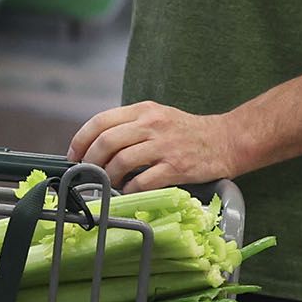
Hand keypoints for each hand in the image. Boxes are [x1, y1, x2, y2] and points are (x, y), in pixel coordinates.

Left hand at [68, 102, 251, 191]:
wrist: (226, 140)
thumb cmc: (188, 132)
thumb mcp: (158, 117)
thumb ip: (131, 126)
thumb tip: (97, 146)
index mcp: (143, 111)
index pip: (100, 121)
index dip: (81, 140)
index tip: (75, 156)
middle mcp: (152, 124)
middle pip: (106, 142)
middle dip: (90, 162)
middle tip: (89, 174)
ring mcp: (164, 146)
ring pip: (121, 162)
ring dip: (108, 178)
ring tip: (109, 184)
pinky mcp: (176, 166)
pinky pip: (143, 181)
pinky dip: (129, 189)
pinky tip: (128, 191)